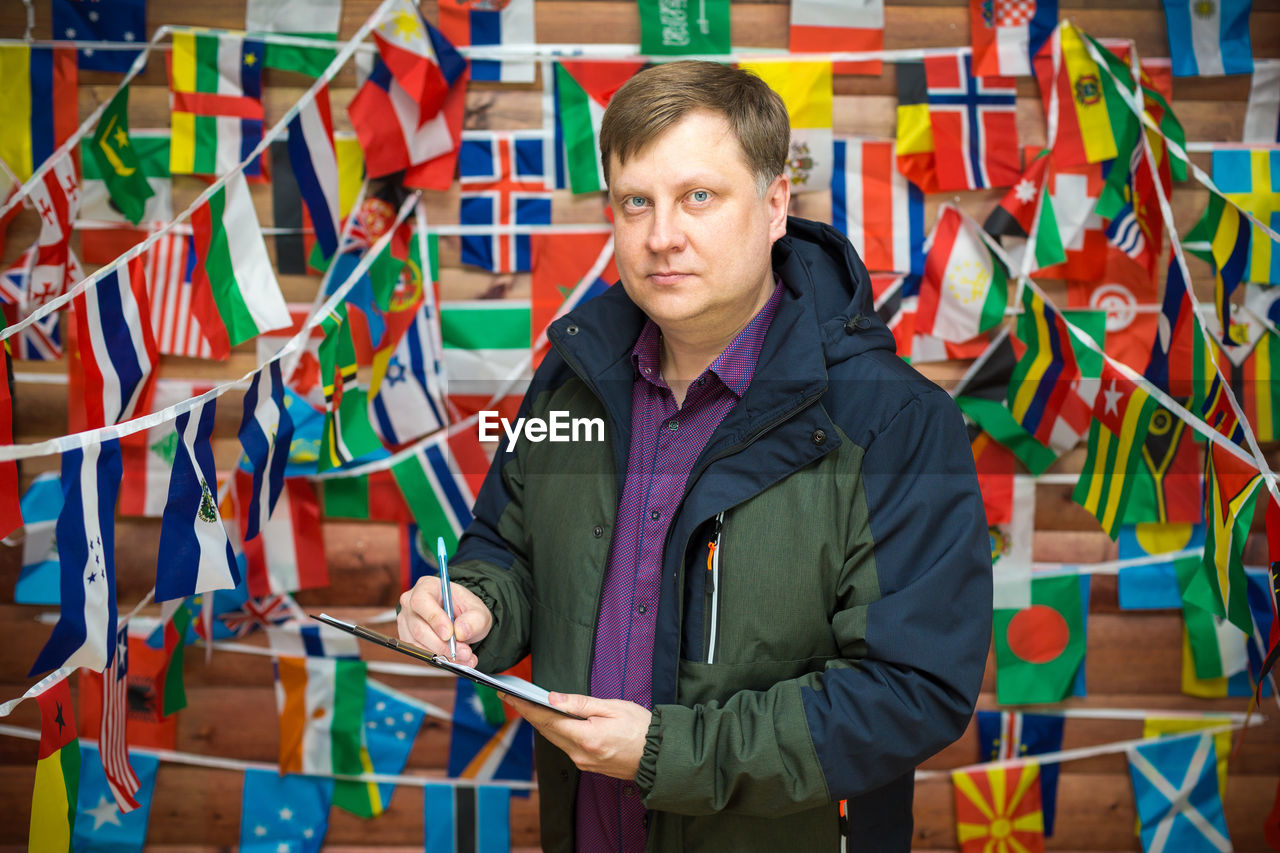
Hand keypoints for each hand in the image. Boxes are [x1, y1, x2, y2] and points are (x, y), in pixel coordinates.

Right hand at [397, 577, 492, 667]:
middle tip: (464, 652)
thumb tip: (460, 631)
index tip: (449, 634)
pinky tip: (456, 660)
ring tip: (465, 657)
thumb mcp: (478, 611)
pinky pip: (420, 654)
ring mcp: (407, 623)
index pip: (421, 601)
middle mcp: (410, 604)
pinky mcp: (408, 640)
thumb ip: (473, 620)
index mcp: (426, 587)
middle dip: (443, 644)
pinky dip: (439, 660)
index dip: (434, 618)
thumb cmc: (466, 610)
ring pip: (418, 644)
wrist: (463, 620)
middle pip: (419, 628)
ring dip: (443, 655)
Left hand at [500, 692, 650, 780]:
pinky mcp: (588, 765)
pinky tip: (551, 720)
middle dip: (527, 712)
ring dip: (540, 722)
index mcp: (586, 737)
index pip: (547, 719)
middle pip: (546, 731)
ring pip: (554, 739)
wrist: (659, 757)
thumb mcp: (613, 707)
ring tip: (526, 705)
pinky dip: (555, 732)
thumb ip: (580, 703)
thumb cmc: (641, 729)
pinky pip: (565, 746)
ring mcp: (583, 762)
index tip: (509, 695)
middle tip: (511, 696)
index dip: (525, 706)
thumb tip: (553, 698)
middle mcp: (580, 754)